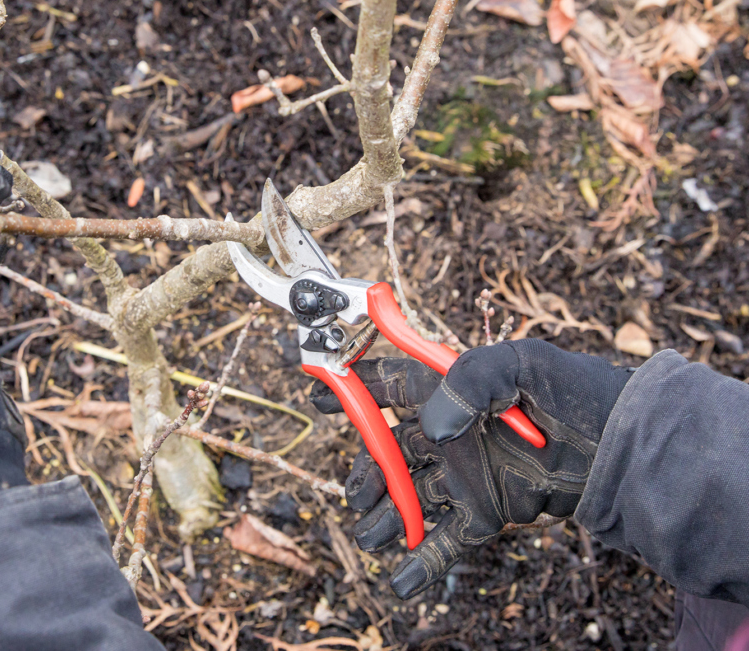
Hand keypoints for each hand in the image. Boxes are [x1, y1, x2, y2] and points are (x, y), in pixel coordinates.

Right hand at [311, 339, 631, 598]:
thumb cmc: (577, 392)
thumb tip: (433, 426)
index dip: (353, 389)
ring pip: (408, 497)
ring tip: (370, 535)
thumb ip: (470, 380)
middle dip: (366, 472)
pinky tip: (402, 581)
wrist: (624, 447)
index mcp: (451, 390)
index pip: (389, 385)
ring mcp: (464, 474)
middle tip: (353, 492)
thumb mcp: (524, 364)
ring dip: (384, 517)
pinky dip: (422, 562)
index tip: (321, 395)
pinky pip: (445, 538)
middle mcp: (450, 432)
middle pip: (390, 451)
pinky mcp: (485, 511)